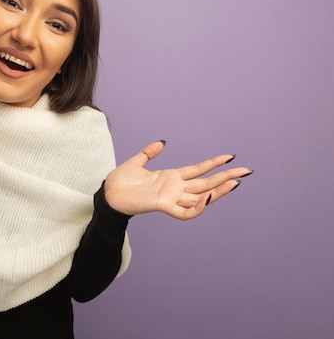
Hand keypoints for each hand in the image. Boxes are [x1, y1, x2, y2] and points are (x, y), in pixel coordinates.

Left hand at [104, 141, 251, 219]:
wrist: (107, 194)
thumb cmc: (120, 181)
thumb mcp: (136, 162)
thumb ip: (149, 152)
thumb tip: (161, 142)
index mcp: (170, 178)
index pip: (198, 170)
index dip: (214, 164)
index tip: (230, 156)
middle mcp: (174, 189)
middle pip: (206, 183)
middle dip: (226, 177)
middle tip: (246, 171)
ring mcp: (170, 198)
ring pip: (201, 197)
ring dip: (218, 191)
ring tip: (234, 182)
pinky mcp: (163, 206)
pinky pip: (185, 212)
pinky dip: (197, 207)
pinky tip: (207, 197)